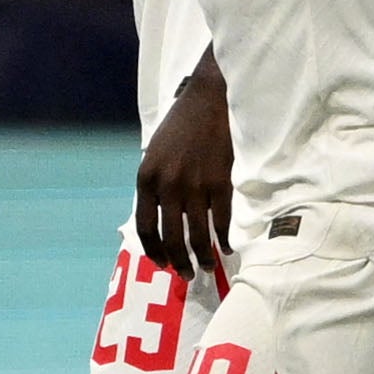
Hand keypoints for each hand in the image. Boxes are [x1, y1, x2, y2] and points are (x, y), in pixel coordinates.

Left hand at [135, 55, 234, 279]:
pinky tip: (228, 246)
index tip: (162, 264)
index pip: (146, 227)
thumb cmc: (182, 124)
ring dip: (203, 256)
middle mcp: (167, 186)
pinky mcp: (220, 181)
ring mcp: (194, 185)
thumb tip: (163, 218)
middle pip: (171, 237)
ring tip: (209, 267)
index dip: (154, 252)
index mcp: (146, 179)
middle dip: (179, 262)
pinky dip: (225, 237)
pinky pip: (222, 219)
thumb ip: (156, 184)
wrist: (210, 99)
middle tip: (187, 275)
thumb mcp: (156, 153)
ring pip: (197, 234)